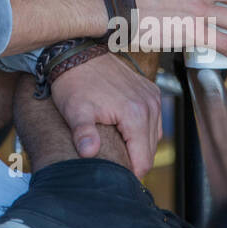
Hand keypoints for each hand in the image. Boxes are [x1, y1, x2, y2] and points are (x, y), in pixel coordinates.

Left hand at [50, 53, 162, 177]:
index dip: (129, 173)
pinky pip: (153, 119)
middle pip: (150, 150)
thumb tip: (88, 153)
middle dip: (133, 160)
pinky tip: (123, 131)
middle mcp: (150, 105)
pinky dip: (142, 129)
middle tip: (112, 163)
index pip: (143, 161)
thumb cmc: (73, 82)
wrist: (75, 51)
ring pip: (154, 136)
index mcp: (136, 114)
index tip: (113, 176)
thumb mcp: (74, 110)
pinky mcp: (149, 89)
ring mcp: (151, 96)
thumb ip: (83, 133)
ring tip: (117, 148)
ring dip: (139, 145)